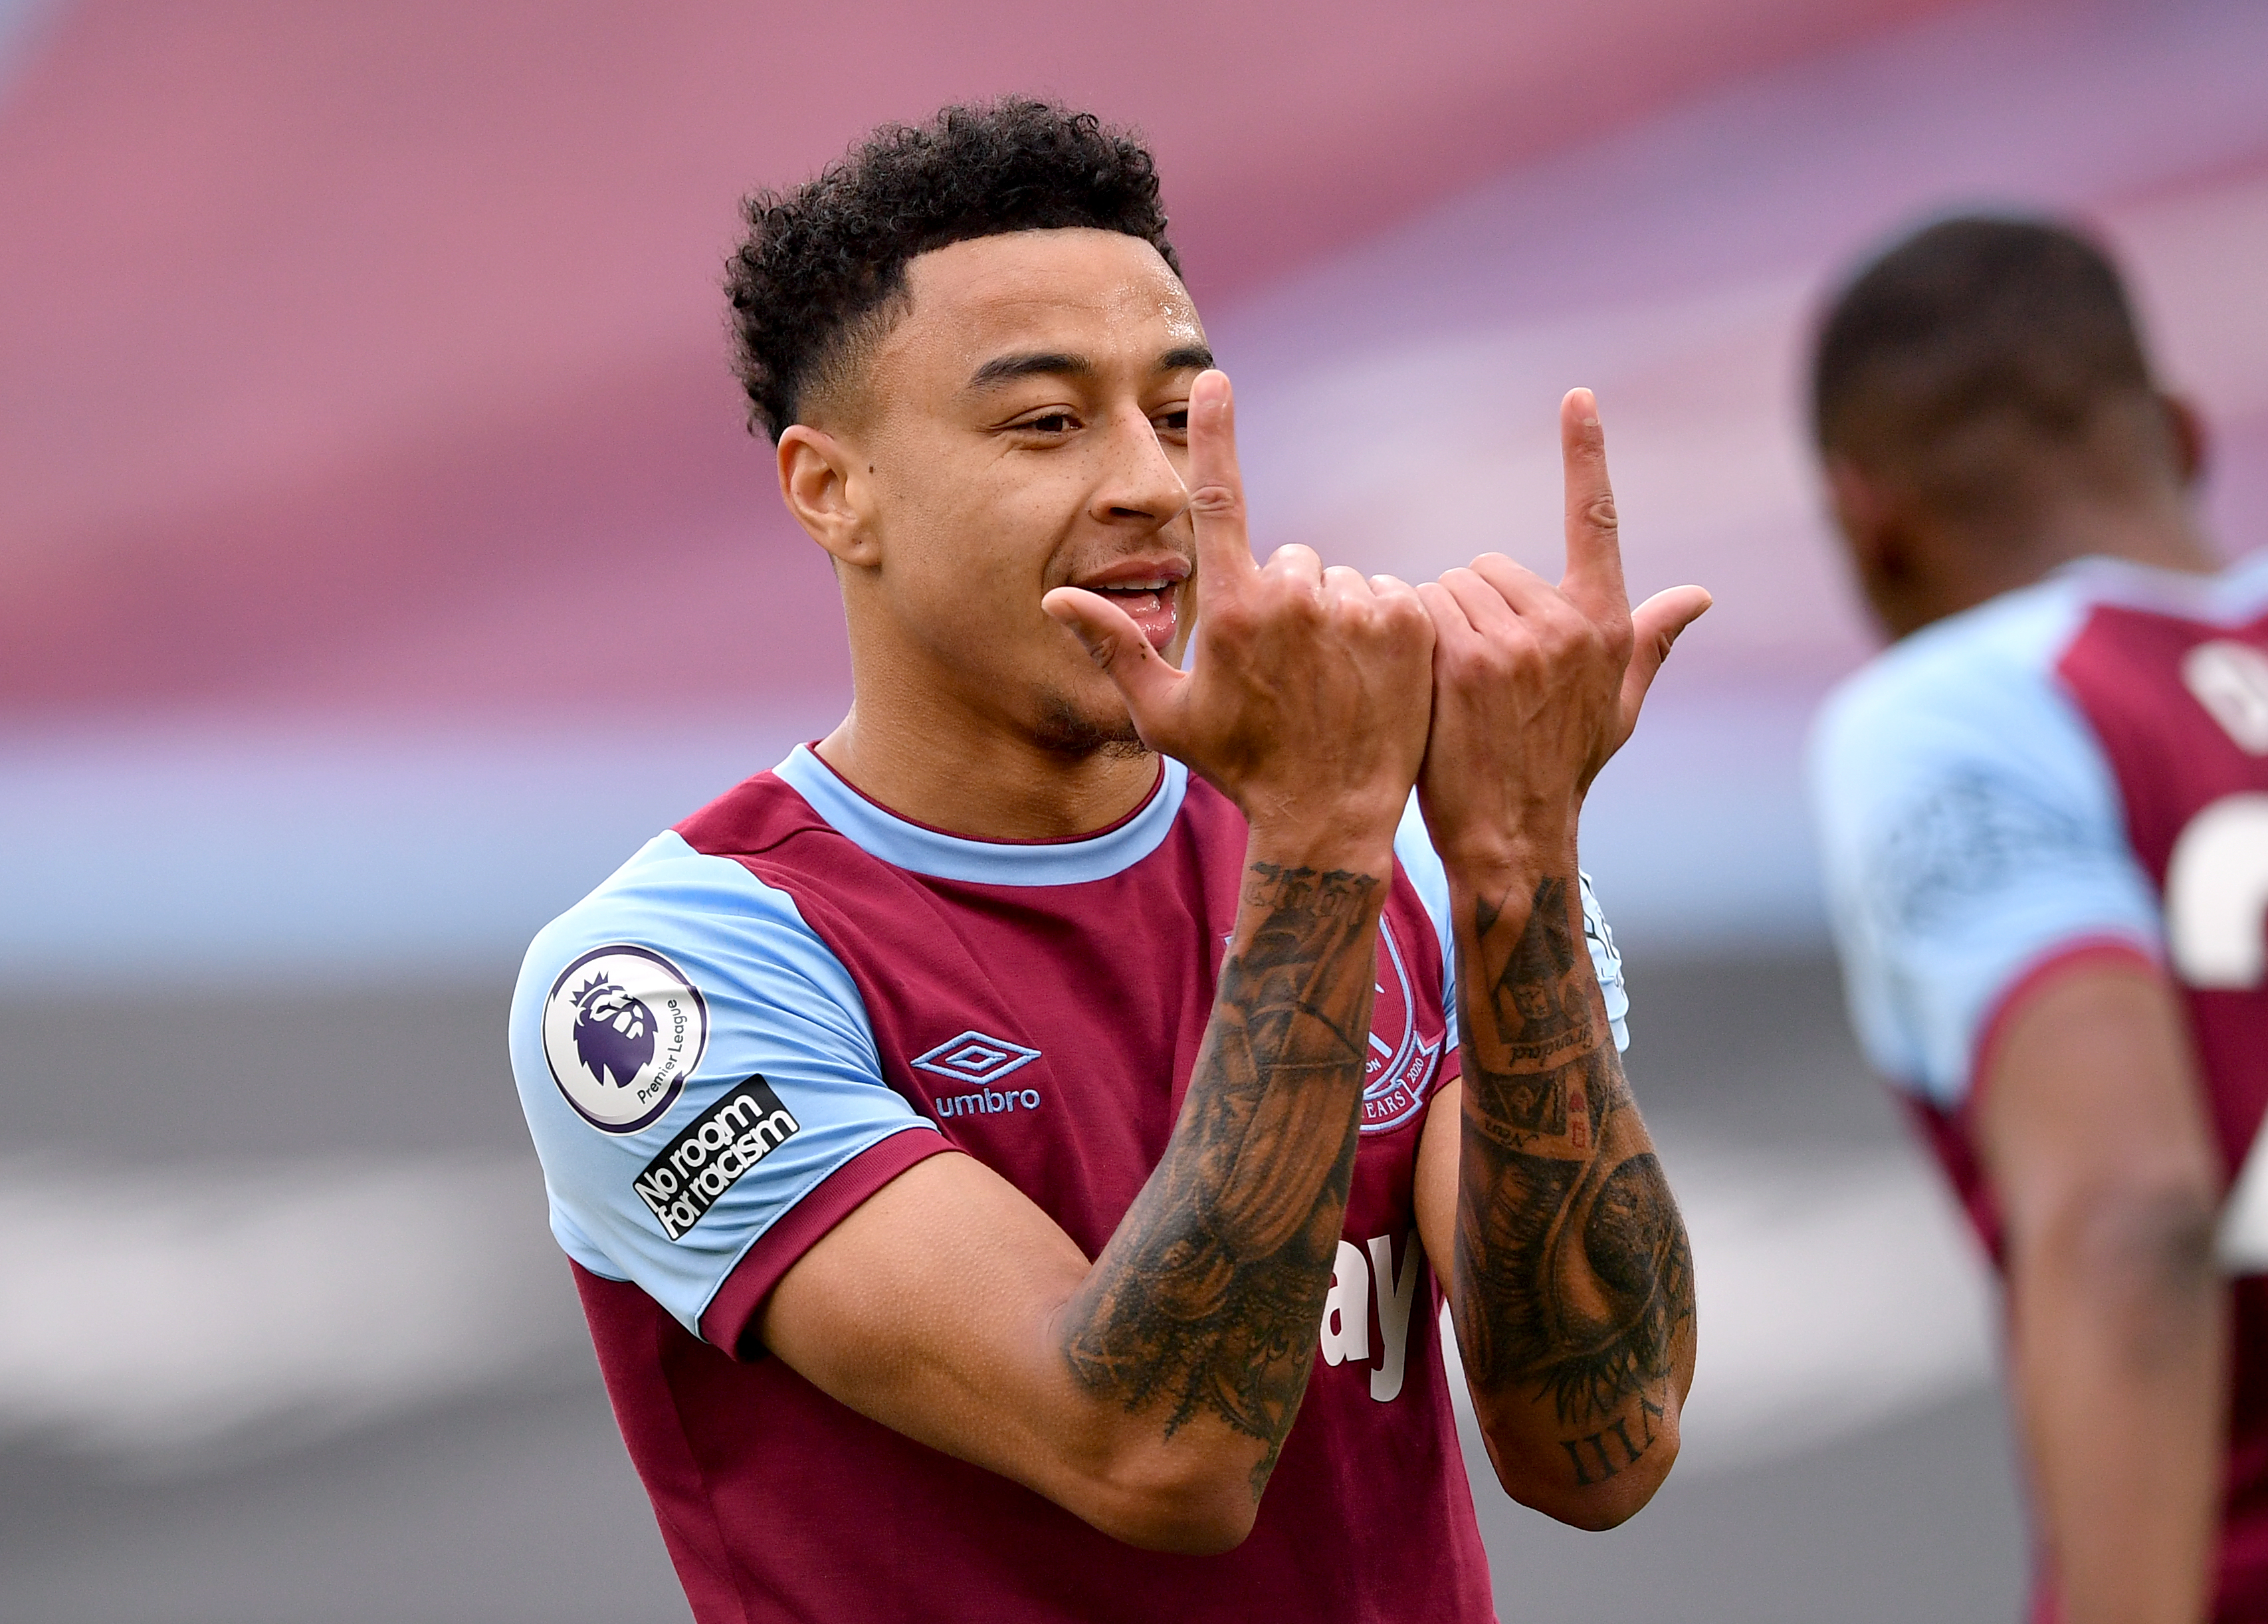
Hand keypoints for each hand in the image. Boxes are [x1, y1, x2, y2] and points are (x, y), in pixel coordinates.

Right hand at [1045, 370, 1434, 856]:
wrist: (1330, 816)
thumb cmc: (1240, 769)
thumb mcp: (1165, 716)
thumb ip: (1113, 648)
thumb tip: (1053, 601)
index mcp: (1233, 610)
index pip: (1218, 500)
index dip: (1214, 435)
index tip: (1216, 382)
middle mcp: (1294, 598)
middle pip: (1289, 559)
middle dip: (1285, 598)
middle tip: (1285, 669)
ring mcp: (1354, 610)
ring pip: (1337, 582)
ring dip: (1331, 616)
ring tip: (1327, 681)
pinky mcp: (1406, 623)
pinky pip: (1383, 596)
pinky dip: (1375, 627)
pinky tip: (1365, 677)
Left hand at [1416, 389, 1709, 870]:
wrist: (1513, 838)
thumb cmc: (1562, 773)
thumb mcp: (1617, 707)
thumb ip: (1650, 641)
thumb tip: (1702, 595)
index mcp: (1606, 625)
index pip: (1599, 519)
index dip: (1587, 454)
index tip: (1578, 396)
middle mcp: (1568, 624)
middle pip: (1489, 564)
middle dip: (1474, 606)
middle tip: (1479, 674)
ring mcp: (1517, 640)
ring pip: (1450, 587)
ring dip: (1440, 625)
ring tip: (1455, 688)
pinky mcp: (1466, 659)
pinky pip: (1421, 609)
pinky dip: (1414, 638)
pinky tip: (1426, 685)